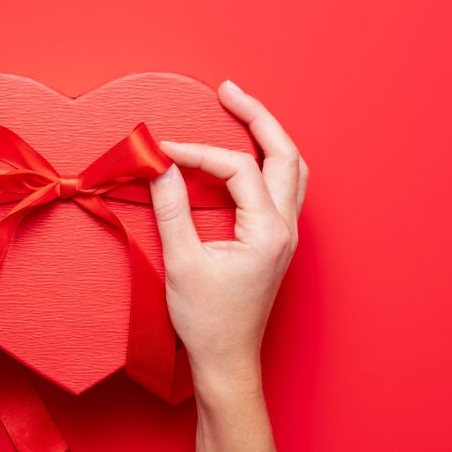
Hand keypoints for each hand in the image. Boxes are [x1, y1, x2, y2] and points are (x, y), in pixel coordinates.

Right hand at [149, 80, 307, 400]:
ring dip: (269, 138)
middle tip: (228, 90)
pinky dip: (266, 163)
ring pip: (292, 169)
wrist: (227, 361)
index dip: (198, 154)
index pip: (237, 169)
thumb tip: (159, 167)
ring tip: (241, 111)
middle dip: (257, 117)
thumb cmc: (207, 322)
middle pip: (284, 154)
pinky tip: (244, 157)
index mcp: (268, 230)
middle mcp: (285, 228)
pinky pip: (283, 189)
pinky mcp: (275, 243)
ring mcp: (285, 236)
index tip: (162, 153)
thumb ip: (171, 209)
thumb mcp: (182, 262)